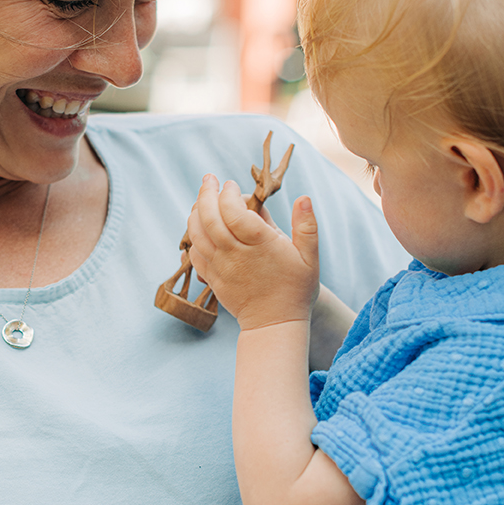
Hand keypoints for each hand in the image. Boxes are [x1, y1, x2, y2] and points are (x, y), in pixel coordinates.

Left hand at [186, 173, 319, 329]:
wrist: (275, 324)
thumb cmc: (295, 288)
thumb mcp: (310, 257)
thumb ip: (307, 226)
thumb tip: (303, 197)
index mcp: (259, 245)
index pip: (234, 211)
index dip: (228, 194)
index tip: (231, 185)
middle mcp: (235, 255)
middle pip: (209, 219)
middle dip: (206, 194)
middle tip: (209, 179)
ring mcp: (220, 268)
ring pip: (197, 235)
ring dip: (195, 213)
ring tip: (202, 200)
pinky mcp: (212, 279)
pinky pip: (194, 253)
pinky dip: (193, 236)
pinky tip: (200, 227)